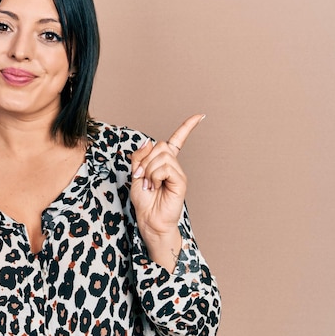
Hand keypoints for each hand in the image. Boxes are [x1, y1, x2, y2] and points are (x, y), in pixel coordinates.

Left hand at [130, 114, 204, 240]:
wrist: (149, 219)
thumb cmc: (144, 200)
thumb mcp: (135, 174)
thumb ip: (139, 157)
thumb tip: (148, 141)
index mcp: (163, 162)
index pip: (177, 140)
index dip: (187, 127)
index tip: (199, 116)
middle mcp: (173, 165)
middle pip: (160, 145)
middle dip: (145, 160)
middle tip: (142, 177)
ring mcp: (178, 173)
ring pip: (161, 156)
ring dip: (148, 170)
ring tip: (149, 184)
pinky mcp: (181, 181)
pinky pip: (166, 167)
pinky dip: (155, 175)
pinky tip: (155, 186)